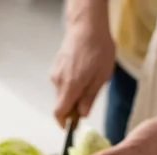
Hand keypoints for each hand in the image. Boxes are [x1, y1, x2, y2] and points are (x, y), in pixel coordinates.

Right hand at [51, 11, 114, 125]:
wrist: (87, 25)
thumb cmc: (98, 49)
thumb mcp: (101, 77)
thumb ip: (90, 98)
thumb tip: (82, 115)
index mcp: (70, 87)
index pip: (59, 113)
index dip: (63, 123)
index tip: (70, 127)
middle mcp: (58, 82)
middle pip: (61, 104)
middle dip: (72, 107)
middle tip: (87, 101)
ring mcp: (55, 73)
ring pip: (62, 93)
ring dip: (72, 94)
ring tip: (88, 81)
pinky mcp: (56, 66)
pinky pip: (62, 82)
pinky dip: (70, 84)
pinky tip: (82, 73)